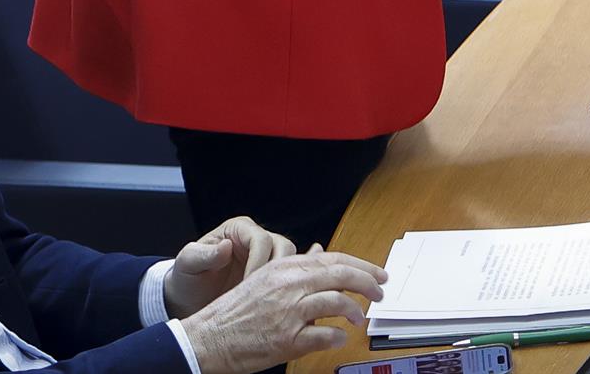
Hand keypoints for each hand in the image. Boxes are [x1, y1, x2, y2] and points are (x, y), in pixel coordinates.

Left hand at [163, 216, 297, 317]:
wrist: (188, 301)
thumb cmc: (187, 279)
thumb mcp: (187, 264)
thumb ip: (204, 254)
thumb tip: (226, 247)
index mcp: (238, 229)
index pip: (262, 239)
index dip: (258, 262)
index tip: (248, 284)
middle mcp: (256, 238)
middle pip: (283, 246)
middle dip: (275, 272)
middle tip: (261, 295)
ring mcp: (267, 256)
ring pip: (291, 262)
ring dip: (283, 281)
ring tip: (265, 302)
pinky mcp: (272, 275)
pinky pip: (288, 277)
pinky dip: (286, 289)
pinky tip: (273, 304)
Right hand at [179, 246, 386, 373]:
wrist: (209, 337)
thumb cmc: (237, 310)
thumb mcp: (266, 277)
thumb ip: (297, 264)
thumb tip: (321, 250)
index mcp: (286, 268)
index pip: (334, 259)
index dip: (362, 266)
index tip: (378, 273)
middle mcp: (290, 285)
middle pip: (341, 276)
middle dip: (368, 283)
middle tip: (380, 292)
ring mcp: (289, 312)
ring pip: (336, 302)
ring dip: (355, 311)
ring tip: (359, 318)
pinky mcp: (286, 339)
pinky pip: (322, 335)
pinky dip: (336, 336)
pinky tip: (339, 338)